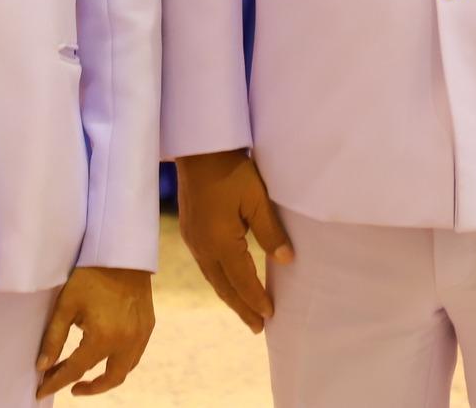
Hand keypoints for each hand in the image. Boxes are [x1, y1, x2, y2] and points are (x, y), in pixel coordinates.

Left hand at [35, 266, 155, 398]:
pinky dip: (121, 362)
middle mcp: (127, 340)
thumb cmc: (90, 275)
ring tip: (88, 374)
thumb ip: (53, 339)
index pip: (76, 370)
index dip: (56, 382)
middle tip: (71, 388)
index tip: (42, 390)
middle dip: (89, 389)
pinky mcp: (148, 325)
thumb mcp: (66, 305)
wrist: (122, 252)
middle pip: (109, 379)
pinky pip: (136, 354)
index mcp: (104, 337)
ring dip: (107, 377)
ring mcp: (141, 334)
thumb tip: (42, 366)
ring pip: (125, 369)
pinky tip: (107, 355)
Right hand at [175, 148, 292, 332]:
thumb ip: (270, 231)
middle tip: (257, 327)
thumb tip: (286, 260)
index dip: (256, 299)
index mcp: (219, 242)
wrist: (199, 149)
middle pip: (224, 287)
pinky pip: (206, 266)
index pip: (241, 280)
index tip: (270, 315)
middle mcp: (202, 247)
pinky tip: (227, 281)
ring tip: (245, 311)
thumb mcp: (257, 199)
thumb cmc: (232, 171)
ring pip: (213, 278)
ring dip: (230, 296)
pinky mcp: (189, 231)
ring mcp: (192, 240)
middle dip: (242, 307)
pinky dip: (219, 280)